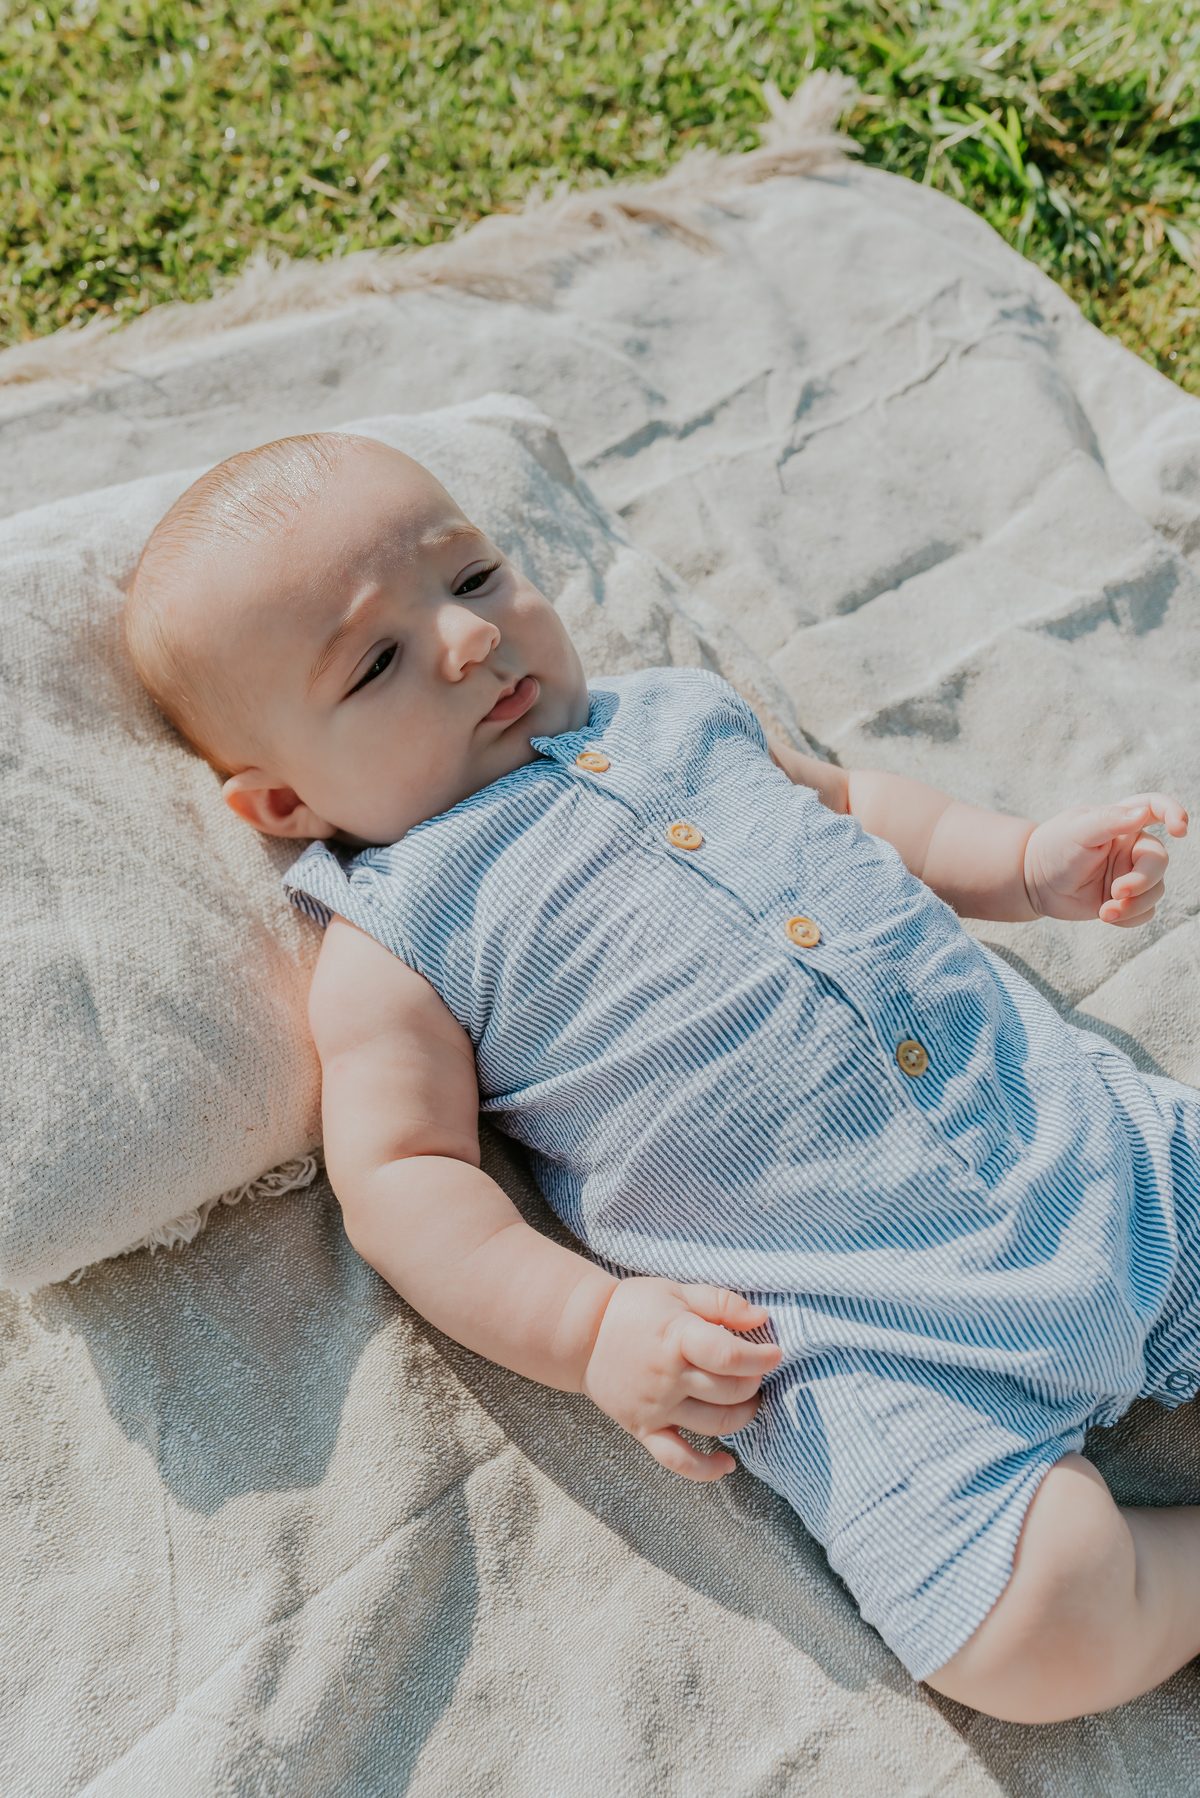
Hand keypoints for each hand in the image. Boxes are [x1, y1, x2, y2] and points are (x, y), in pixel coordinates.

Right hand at [581, 1278, 781, 1481]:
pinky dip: (706, 1470)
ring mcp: (656, 1407)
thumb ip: (721, 1302)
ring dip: (743, 1415)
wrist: (582, 1334)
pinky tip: (727, 1465)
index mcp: (677, 1338)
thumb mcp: (678, 1291)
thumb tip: (762, 1319)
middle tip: (755, 1372)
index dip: (760, 1359)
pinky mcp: (643, 1429)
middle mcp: (668, 1377)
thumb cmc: (634, 1308)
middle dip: (754, 1383)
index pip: (729, 1356)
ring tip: (747, 1401)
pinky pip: (678, 1460)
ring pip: (715, 1424)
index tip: (775, 1354)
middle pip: (729, 1391)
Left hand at [1024, 794, 1187, 926]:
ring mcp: (1130, 874)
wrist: (1032, 882)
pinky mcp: (1125, 900)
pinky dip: (1131, 918)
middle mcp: (1131, 847)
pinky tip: (1107, 915)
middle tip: (1117, 892)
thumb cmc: (1053, 848)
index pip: (1155, 808)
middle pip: (1158, 862)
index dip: (1174, 813)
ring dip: (1135, 905)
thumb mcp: (1076, 831)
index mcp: (1122, 821)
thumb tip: (1141, 814)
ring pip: (1156, 891)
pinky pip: (1145, 912)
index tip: (1179, 830)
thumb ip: (1109, 821)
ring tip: (1106, 911)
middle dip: (1142, 881)